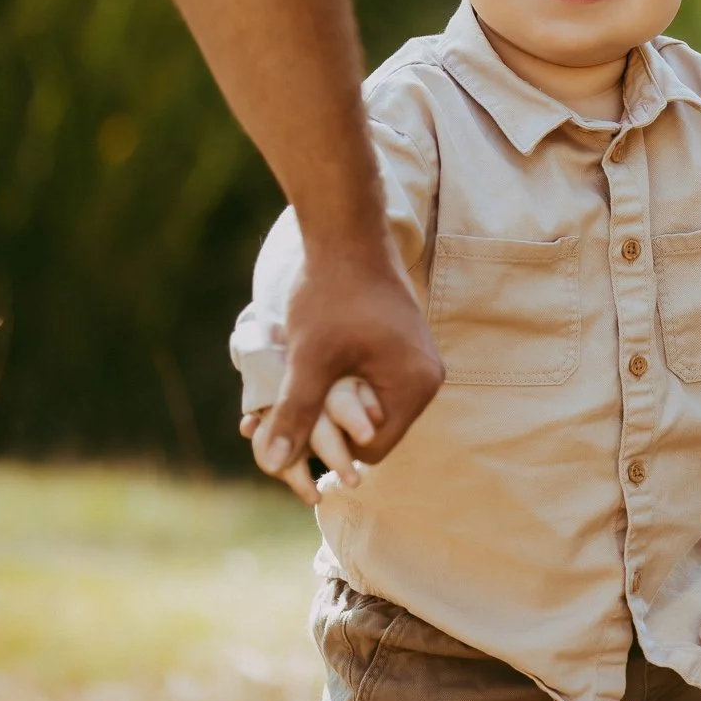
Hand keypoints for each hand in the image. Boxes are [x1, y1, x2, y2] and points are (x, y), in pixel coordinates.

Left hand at [251, 252, 441, 502]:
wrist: (347, 235)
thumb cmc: (332, 293)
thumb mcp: (310, 358)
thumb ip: (296, 413)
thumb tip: (274, 465)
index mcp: (416, 387)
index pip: (371, 450)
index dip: (329, 445)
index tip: (295, 424)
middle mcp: (426, 379)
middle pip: (370, 431)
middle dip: (327, 425)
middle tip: (287, 408)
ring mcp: (416, 363)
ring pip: (364, 407)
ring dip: (329, 404)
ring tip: (295, 387)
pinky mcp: (401, 349)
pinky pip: (369, 384)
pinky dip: (338, 384)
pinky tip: (310, 370)